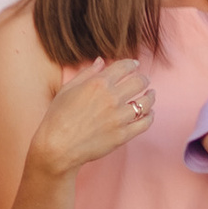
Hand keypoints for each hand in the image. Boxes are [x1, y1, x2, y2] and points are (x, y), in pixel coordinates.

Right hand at [31, 59, 155, 180]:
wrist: (57, 147)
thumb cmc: (57, 117)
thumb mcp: (68, 89)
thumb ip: (87, 73)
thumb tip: (101, 61)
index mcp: (98, 83)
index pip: (124, 67)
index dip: (132, 64)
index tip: (135, 65)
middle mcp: (111, 98)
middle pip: (139, 82)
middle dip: (143, 79)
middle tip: (144, 81)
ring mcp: (119, 117)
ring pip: (145, 102)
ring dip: (150, 97)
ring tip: (151, 95)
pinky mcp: (123, 135)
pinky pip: (144, 123)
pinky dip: (150, 116)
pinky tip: (149, 113)